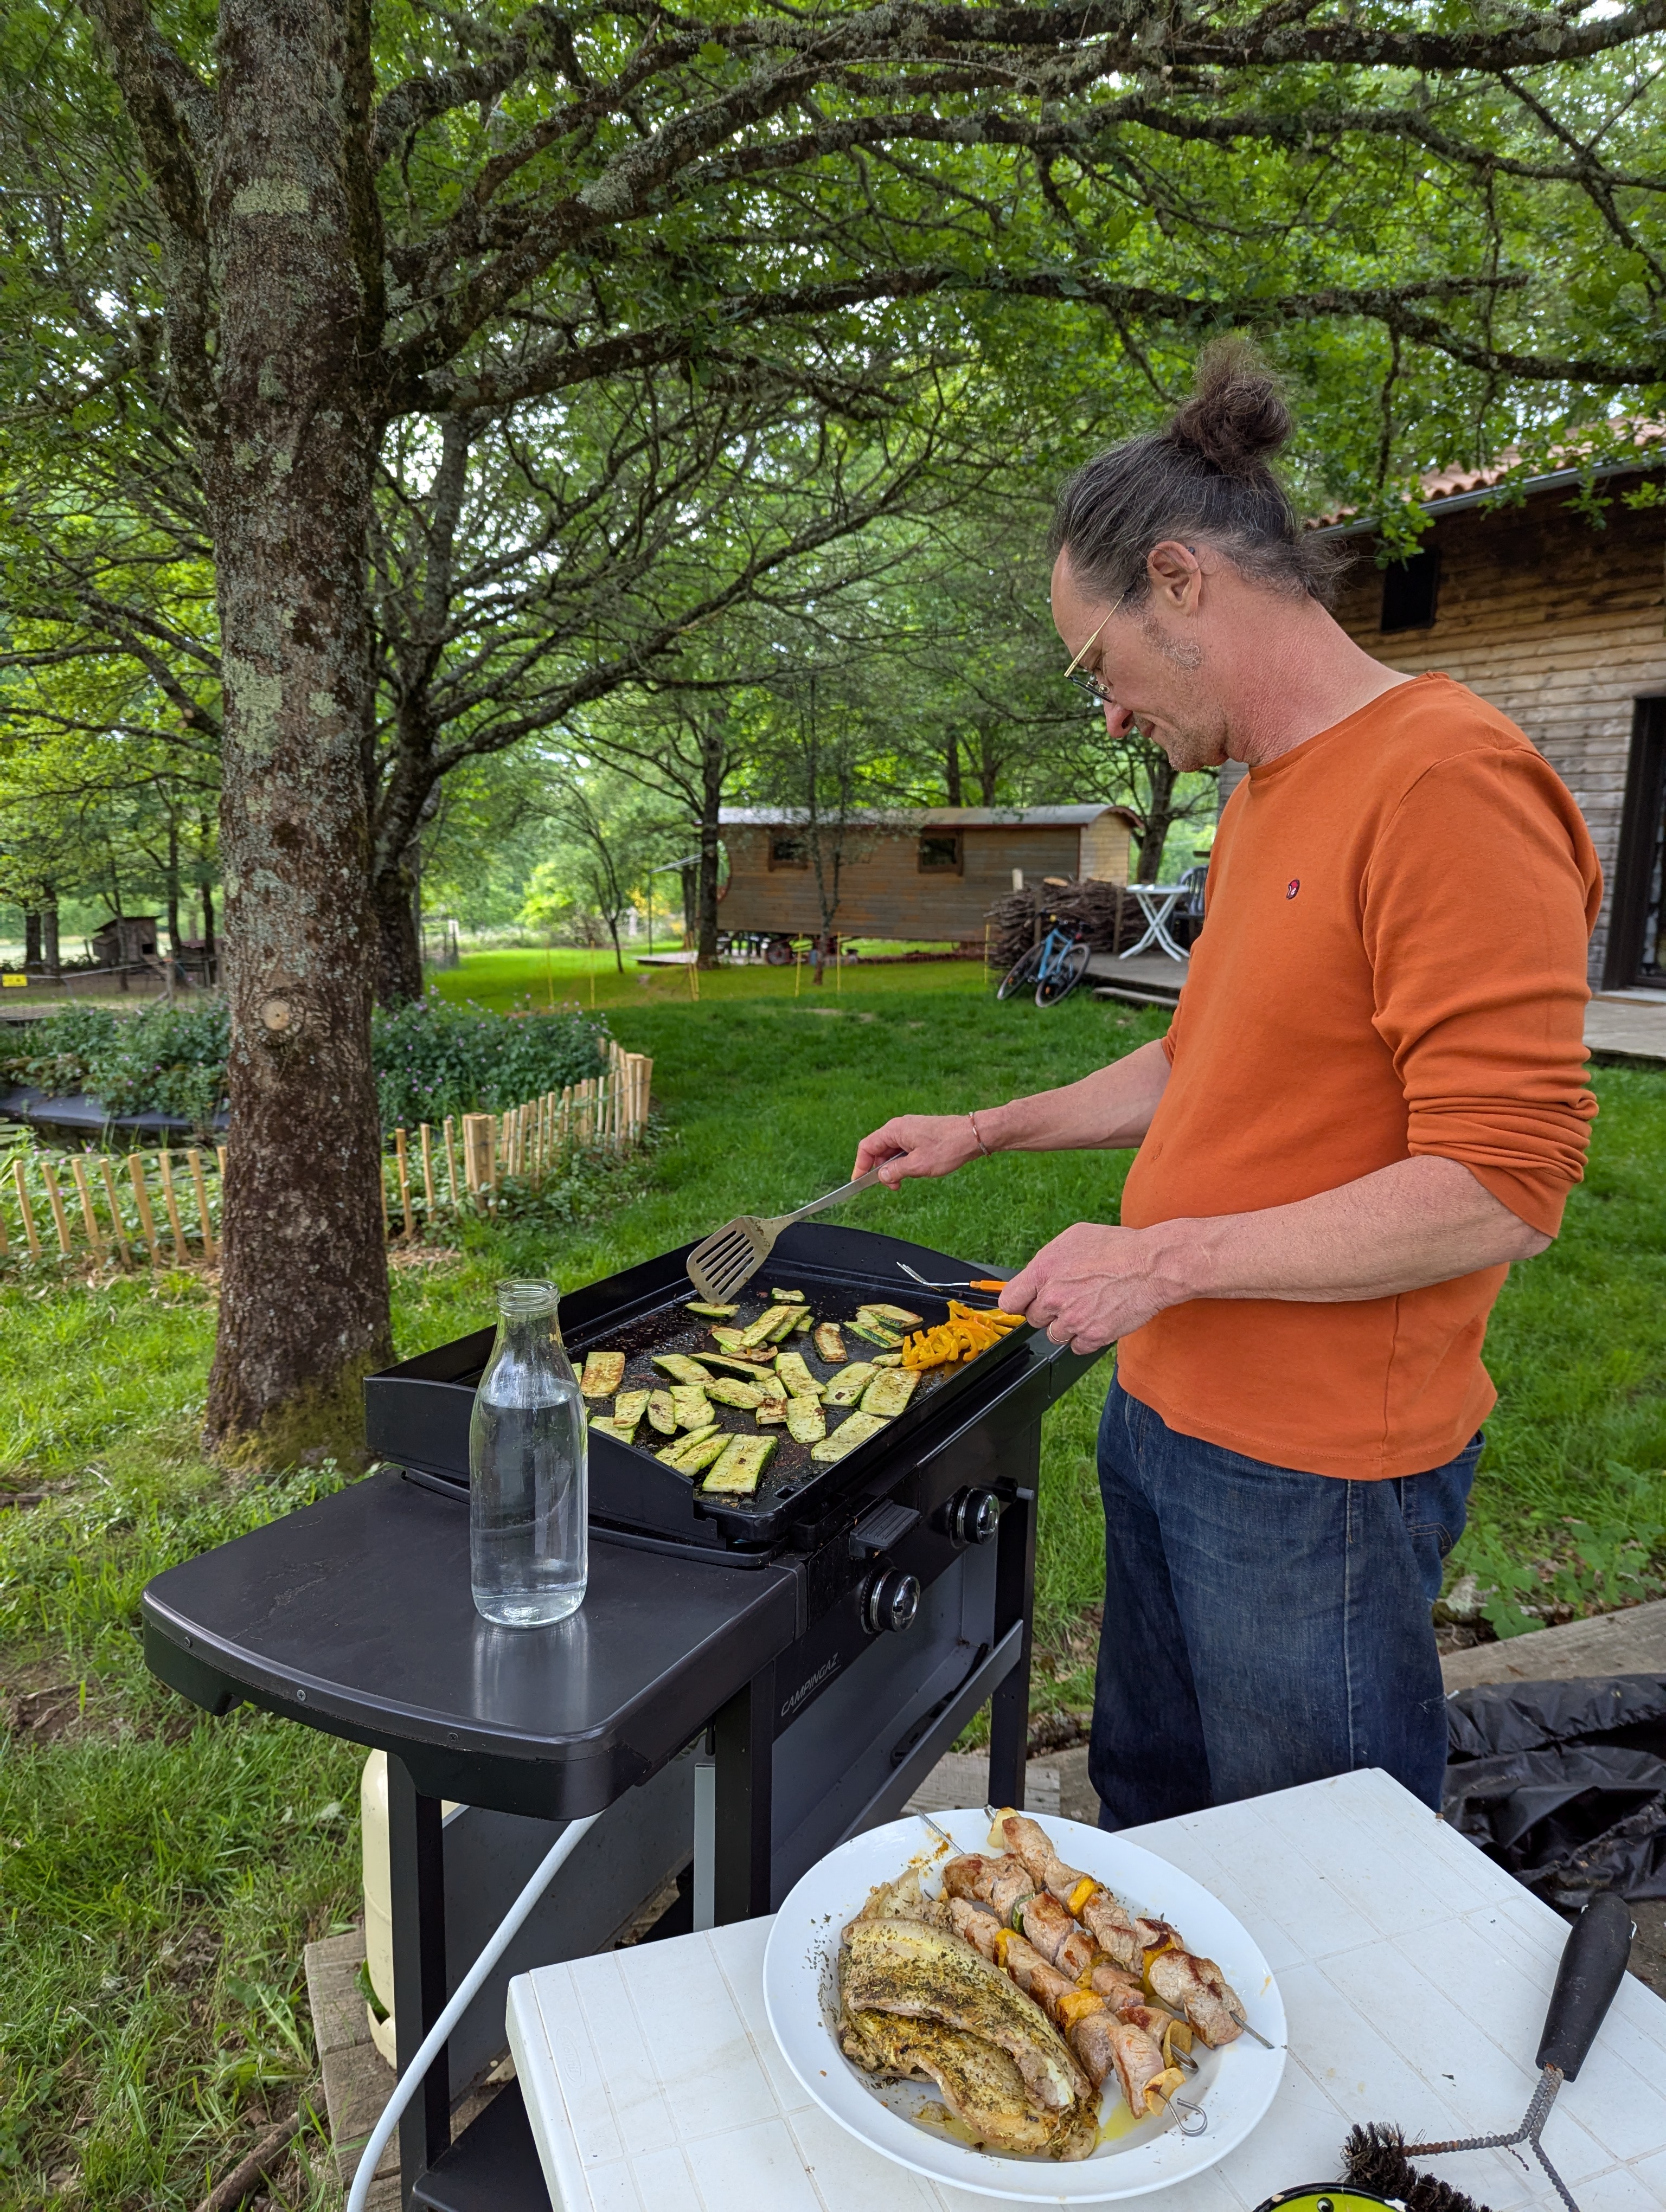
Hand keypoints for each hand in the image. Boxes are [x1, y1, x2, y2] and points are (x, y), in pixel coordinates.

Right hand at [853, 1113, 983, 1187]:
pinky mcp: (921, 1133)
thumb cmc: (948, 1147)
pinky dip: (904, 1161)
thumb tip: (881, 1176)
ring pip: (892, 1150)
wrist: (974, 1135)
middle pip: (878, 1149)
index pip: (867, 1147)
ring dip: (894, 1167)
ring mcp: (911, 1129)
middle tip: (892, 1186)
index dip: (860, 1165)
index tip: (859, 1182)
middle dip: (880, 1170)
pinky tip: (915, 1171)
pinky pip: (904, 1148)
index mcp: (894, 1130)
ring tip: (905, 1181)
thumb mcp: (918, 1165)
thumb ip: (895, 1171)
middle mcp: (900, 1127)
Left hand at [1001, 1221, 1192, 1354]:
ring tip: (1087, 1307)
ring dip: (1067, 1325)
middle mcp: (1053, 1297)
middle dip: (1048, 1311)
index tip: (1026, 1302)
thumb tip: (1036, 1276)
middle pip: (1034, 1319)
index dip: (1019, 1302)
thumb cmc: (1117, 1248)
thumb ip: (1048, 1261)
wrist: (1151, 1266)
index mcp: (1044, 1270)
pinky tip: (1097, 1319)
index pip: (1010, 1300)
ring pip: (1054, 1335)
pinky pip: (1076, 1347)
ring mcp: (1073, 1320)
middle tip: (1071, 1298)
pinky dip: (1085, 1337)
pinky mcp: (1092, 1336)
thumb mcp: (1074, 1238)